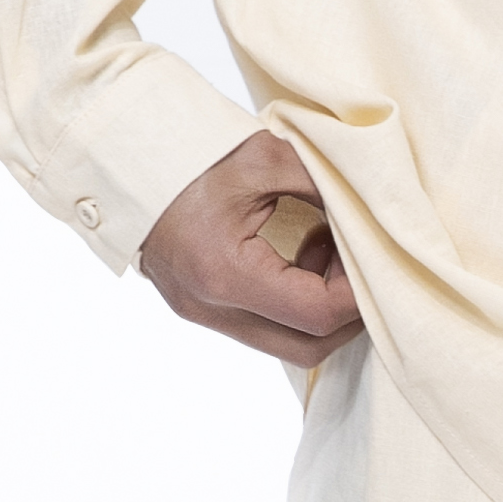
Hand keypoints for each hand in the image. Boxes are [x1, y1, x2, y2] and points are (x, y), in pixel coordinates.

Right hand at [137, 132, 365, 367]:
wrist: (126, 162)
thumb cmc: (192, 154)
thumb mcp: (267, 159)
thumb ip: (326, 189)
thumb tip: (372, 216)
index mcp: (226, 274)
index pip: (316, 313)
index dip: (360, 294)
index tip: (376, 257)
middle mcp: (211, 307)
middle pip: (307, 347)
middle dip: (347, 312)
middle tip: (360, 261)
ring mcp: (201, 314)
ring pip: (287, 344)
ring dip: (320, 307)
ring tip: (324, 249)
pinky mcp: (200, 308)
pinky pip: (264, 325)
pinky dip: (293, 302)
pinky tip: (298, 256)